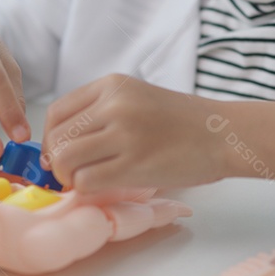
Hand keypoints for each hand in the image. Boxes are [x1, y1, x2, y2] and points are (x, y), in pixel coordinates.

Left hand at [41, 74, 226, 192]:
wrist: (223, 134)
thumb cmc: (182, 123)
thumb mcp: (137, 99)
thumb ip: (101, 113)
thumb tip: (60, 146)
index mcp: (112, 85)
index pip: (57, 112)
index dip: (50, 139)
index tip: (60, 154)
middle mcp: (114, 104)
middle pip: (57, 137)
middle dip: (57, 162)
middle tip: (73, 175)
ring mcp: (124, 133)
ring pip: (66, 159)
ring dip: (70, 178)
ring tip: (88, 182)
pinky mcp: (135, 163)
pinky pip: (87, 180)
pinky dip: (87, 190)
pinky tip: (104, 188)